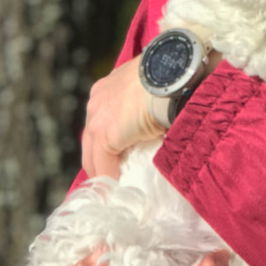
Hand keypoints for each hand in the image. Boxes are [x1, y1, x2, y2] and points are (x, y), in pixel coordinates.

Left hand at [82, 56, 165, 178]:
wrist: (174, 73)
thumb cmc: (173, 77)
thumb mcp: (155, 88)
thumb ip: (149, 102)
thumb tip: (160, 116)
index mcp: (109, 87)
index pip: (101, 119)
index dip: (109, 139)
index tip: (118, 154)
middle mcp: (97, 101)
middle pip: (91, 138)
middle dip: (100, 157)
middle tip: (113, 176)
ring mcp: (97, 118)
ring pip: (92, 154)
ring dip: (102, 171)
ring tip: (112, 190)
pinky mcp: (104, 135)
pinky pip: (102, 165)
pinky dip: (108, 180)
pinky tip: (114, 192)